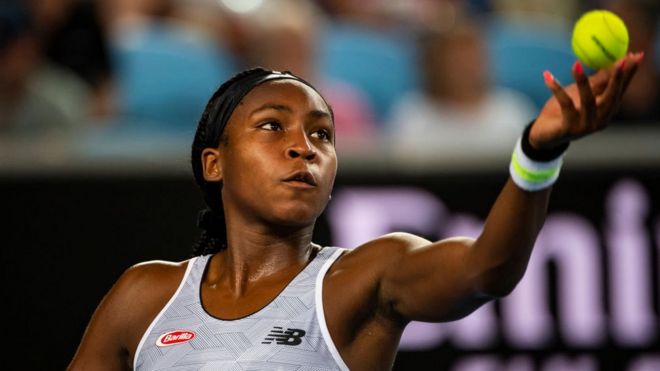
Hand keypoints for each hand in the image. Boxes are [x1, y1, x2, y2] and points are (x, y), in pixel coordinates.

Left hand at [529, 52, 643, 149]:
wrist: (543, 136)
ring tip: (576, 64)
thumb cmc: (564, 112)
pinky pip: (564, 105)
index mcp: (606, 111)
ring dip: (583, 81)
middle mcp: (600, 120)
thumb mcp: (582, 93)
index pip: (621, 90)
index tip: (637, 56)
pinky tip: (548, 76)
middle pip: (611, 98)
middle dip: (617, 79)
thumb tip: (617, 59)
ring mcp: (585, 127)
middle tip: (620, 61)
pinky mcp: (568, 130)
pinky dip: (557, 89)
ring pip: (588, 102)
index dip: (629, 74)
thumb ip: (598, 80)